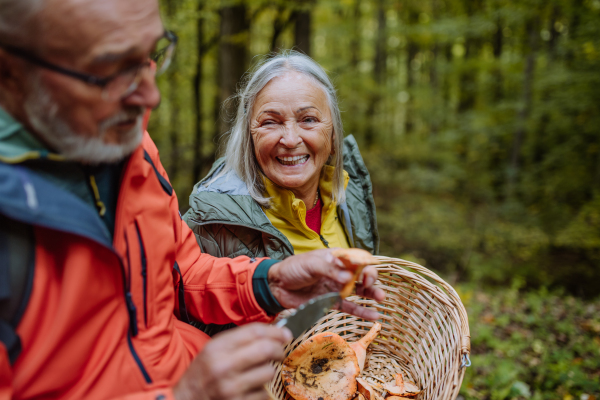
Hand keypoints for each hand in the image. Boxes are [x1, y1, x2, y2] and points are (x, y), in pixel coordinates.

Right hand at [174, 323, 291, 399]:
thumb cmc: (202, 374)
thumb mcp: (213, 350)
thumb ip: (239, 340)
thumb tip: (274, 332)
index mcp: (217, 348)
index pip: (255, 332)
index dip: (275, 331)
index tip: (285, 334)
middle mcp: (224, 366)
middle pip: (266, 350)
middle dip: (279, 349)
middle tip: (280, 352)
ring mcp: (232, 388)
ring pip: (268, 372)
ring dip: (268, 371)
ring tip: (258, 373)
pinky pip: (264, 393)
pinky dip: (262, 390)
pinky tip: (251, 389)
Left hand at [267, 249, 385, 319]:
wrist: (277, 286)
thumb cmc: (293, 269)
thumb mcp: (310, 264)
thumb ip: (329, 270)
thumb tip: (348, 278)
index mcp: (335, 258)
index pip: (356, 258)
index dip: (365, 264)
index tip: (366, 272)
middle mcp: (339, 272)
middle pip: (361, 274)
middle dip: (370, 278)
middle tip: (370, 285)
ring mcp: (337, 287)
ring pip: (359, 290)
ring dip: (371, 294)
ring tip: (380, 298)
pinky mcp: (332, 302)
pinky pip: (350, 307)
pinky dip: (362, 312)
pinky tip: (374, 315)